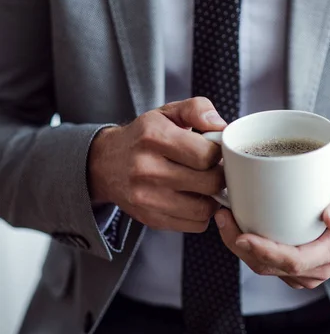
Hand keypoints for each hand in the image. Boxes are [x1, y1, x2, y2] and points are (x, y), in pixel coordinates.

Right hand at [88, 98, 226, 232]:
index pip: (206, 154)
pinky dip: (202, 213)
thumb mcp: (168, 113)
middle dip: (220, 175)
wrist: (104, 163)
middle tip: (215, 169)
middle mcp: (146, 168)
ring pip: (204, 208)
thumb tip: (220, 126)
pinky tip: (194, 198)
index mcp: (154, 136)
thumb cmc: (145, 136)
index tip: (215, 152)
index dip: (220, 154)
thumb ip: (198, 109)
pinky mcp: (150, 218)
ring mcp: (146, 197)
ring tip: (206, 185)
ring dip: (213, 198)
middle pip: (209, 182)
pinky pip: (194, 224)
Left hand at [215, 184, 329, 288]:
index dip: (265, 251)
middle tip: (223, 217)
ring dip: (240, 247)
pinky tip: (238, 227)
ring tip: (225, 218)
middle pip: (270, 266)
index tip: (242, 235)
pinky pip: (267, 264)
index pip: (293, 260)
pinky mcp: (296, 266)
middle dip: (241, 245)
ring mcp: (305, 271)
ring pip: (264, 267)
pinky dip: (249, 248)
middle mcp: (316, 269)